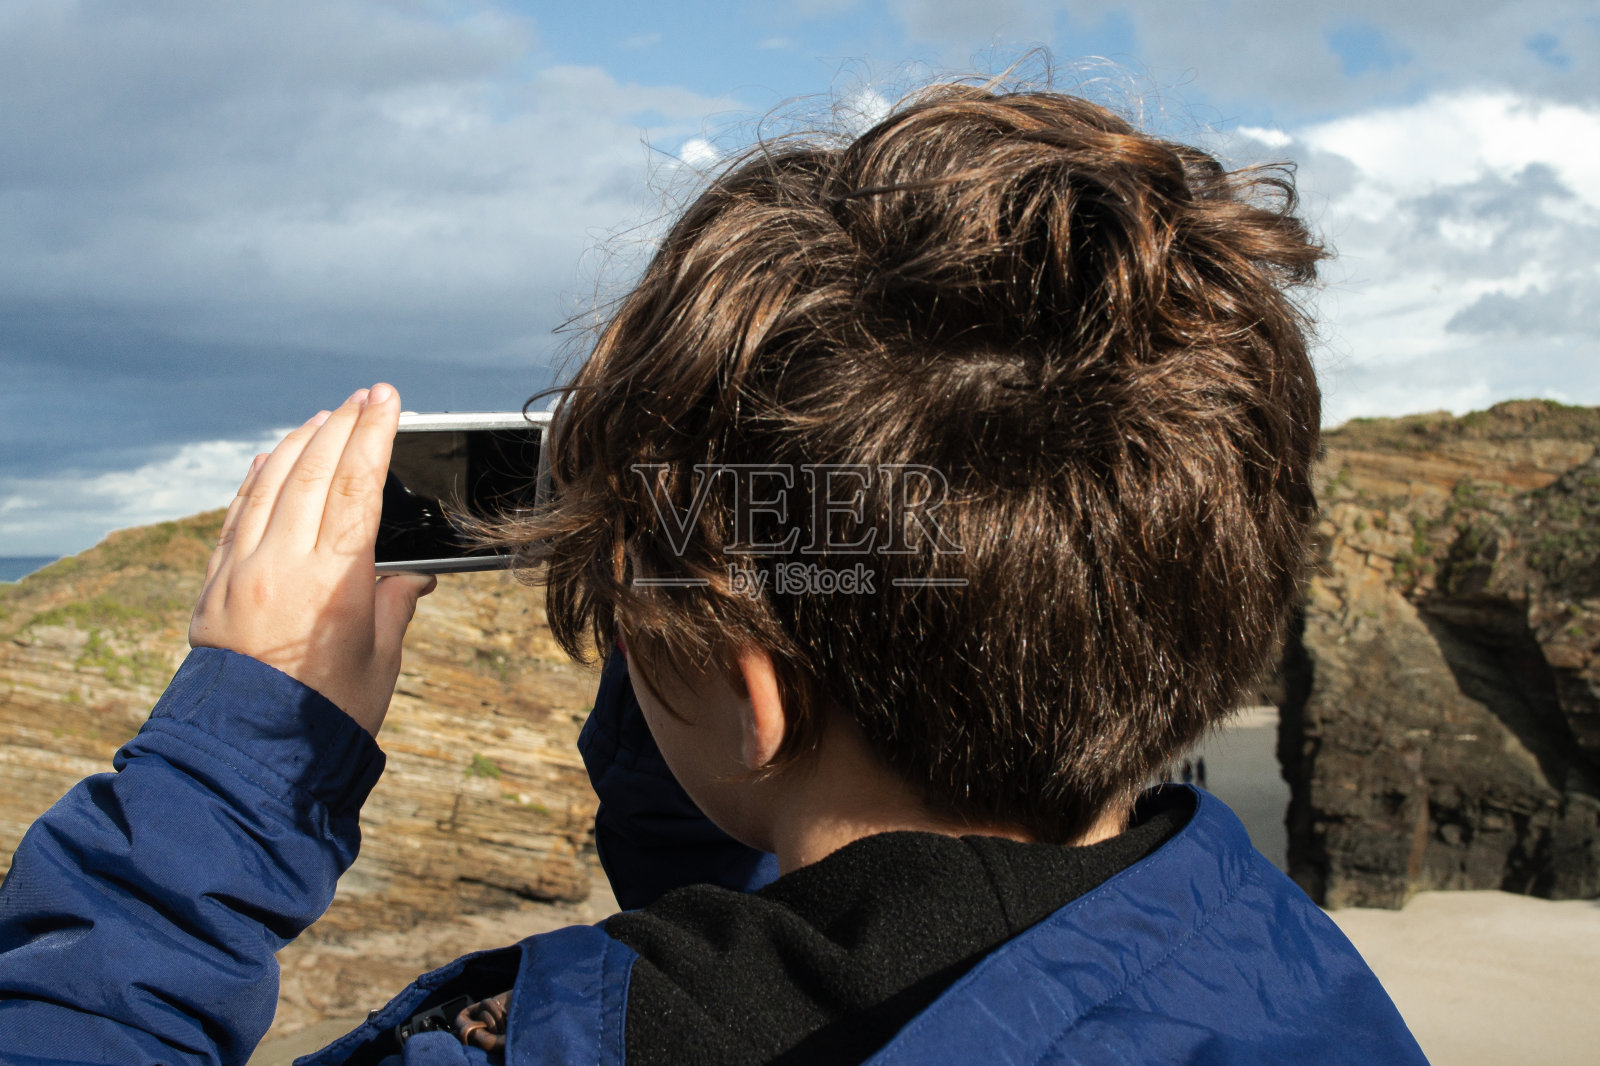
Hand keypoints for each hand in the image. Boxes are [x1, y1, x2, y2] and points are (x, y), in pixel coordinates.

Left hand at [189, 384, 435, 734]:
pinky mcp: (216, 585)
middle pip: (312, 473)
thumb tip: (412, 577)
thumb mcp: (380, 659)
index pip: (355, 487)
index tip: (385, 399)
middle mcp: (282, 565)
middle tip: (363, 398)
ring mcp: (242, 571)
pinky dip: (258, 479)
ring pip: (271, 485)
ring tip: (325, 418)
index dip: (373, 436)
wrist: (251, 753)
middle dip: (341, 427)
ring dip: (300, 444)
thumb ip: (394, 605)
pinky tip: (274, 459)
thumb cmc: (329, 712)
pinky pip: (237, 514)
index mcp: (333, 582)